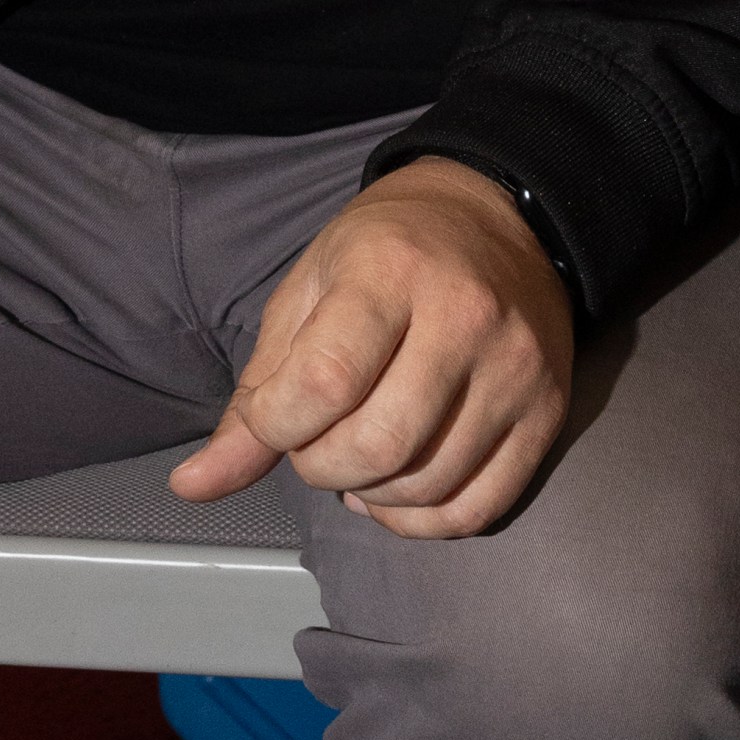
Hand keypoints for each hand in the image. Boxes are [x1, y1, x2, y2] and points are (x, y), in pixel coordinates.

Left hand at [168, 162, 575, 541]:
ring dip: (367, 495)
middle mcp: (464, 318)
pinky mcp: (547, 413)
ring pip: (425, 487)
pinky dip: (420, 520)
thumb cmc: (385, 255)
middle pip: (377, 448)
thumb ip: (254, 396)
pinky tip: (396, 490)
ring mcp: (515, 370)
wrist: (500, 219)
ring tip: (356, 456)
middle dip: (321, 467)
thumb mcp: (306, 297)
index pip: (324, 385)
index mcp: (390, 272)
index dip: (277, 425)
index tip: (273, 416)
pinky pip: (477, 509)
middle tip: (315, 441)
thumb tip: (192, 486)